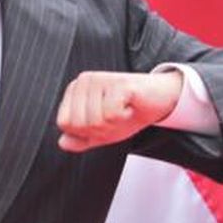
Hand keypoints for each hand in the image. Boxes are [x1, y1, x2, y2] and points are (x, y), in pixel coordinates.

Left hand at [56, 70, 184, 151]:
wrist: (159, 100)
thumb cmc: (130, 111)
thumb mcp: (102, 131)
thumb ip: (81, 139)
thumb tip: (62, 143)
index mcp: (75, 90)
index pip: (65, 124)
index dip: (86, 131)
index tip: (104, 121)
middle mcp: (84, 80)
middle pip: (79, 124)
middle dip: (101, 129)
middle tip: (116, 116)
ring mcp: (101, 79)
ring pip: (95, 121)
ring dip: (115, 123)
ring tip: (124, 110)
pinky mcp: (118, 82)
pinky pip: (111, 114)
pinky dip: (124, 117)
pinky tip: (130, 106)